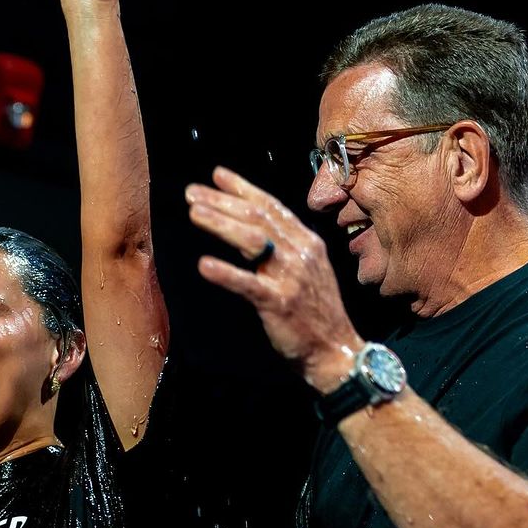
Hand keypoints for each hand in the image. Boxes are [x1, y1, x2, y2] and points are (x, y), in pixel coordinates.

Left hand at [186, 166, 364, 390]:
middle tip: (192, 192)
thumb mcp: (307, 271)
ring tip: (194, 214)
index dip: (243, 189)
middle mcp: (301, 253)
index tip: (217, 176)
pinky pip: (249, 284)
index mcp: (307, 243)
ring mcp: (291, 277)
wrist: (335, 351)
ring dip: (221, 224)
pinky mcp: (279, 302)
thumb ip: (285, 248)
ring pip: (252, 241)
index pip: (272, 207)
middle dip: (223, 201)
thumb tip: (253, 228)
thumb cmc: (315, 313)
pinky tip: (204, 265)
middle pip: (257, 218)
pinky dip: (225, 273)